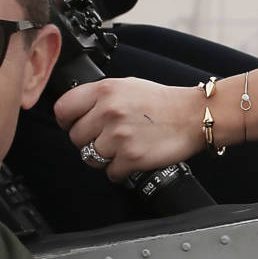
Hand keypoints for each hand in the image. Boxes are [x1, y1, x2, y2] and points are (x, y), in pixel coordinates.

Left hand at [54, 76, 208, 179]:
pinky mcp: (131, 157)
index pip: (63, 109)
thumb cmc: (162, 102)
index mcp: (104, 90)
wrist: (194, 115)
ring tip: (121, 149)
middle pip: (75, 138)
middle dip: (89, 141)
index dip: (68, 121)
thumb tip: (77, 111)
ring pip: (90, 158)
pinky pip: (110, 173)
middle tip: (107, 138)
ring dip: (103, 158)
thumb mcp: (127, 86)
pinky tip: (132, 158)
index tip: (75, 125)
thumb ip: (100, 97)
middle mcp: (108, 112)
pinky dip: (120, 170)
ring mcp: (119, 136)